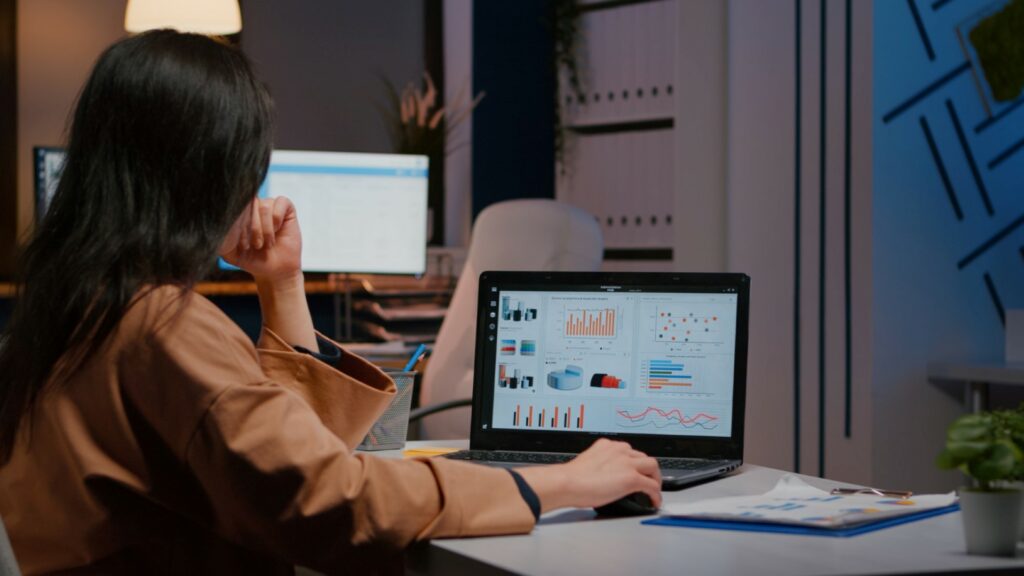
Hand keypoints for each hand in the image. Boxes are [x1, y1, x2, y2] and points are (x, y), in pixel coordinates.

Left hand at [220, 196, 301, 284]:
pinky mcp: (286, 207)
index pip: (235, 206)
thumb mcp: (230, 253)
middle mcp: (253, 207)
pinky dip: (277, 219)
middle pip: (249, 205)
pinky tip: (278, 230)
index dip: (240, 225)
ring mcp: (270, 205)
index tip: (244, 245)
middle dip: (253, 228)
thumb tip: (218, 225)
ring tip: (268, 243)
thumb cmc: (252, 259)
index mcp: (239, 214)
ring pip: (264, 207)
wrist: (275, 270)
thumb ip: (221, 239)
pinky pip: (280, 203)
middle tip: (256, 245)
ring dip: (266, 229)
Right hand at [515, 438, 661, 512]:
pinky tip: (653, 501)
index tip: (634, 470)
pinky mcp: (632, 478)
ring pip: (653, 466)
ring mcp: (627, 463)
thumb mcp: (588, 463)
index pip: (629, 451)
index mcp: (607, 446)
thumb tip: (603, 478)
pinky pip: (652, 486)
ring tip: (654, 490)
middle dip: (647, 469)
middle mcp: (619, 450)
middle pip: (643, 457)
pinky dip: (656, 494)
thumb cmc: (571, 478)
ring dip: (655, 479)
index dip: (635, 463)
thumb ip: (600, 464)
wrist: (567, 482)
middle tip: (647, 480)